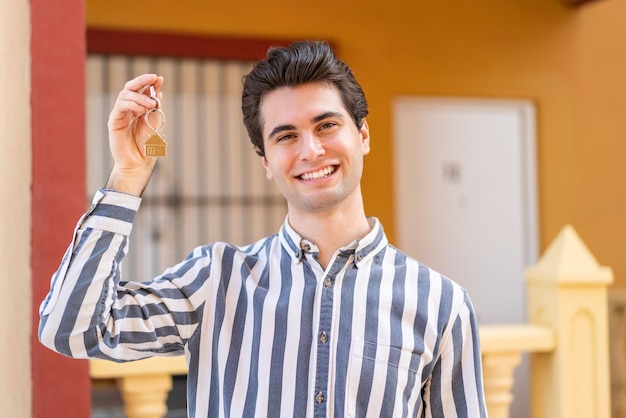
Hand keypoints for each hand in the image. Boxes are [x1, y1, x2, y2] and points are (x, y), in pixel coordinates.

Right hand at [105, 74, 163, 195]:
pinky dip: (132, 104)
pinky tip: (142, 109)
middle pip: (131, 87)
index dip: (150, 83)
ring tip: (152, 104)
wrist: (139, 163)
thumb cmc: (147, 146)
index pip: (143, 91)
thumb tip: (158, 93)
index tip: (160, 78)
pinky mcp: (114, 120)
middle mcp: (129, 109)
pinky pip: (121, 106)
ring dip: (141, 96)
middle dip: (143, 81)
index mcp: (139, 108)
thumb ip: (156, 110)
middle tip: (153, 78)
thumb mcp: (155, 125)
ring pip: (126, 94)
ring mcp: (120, 114)